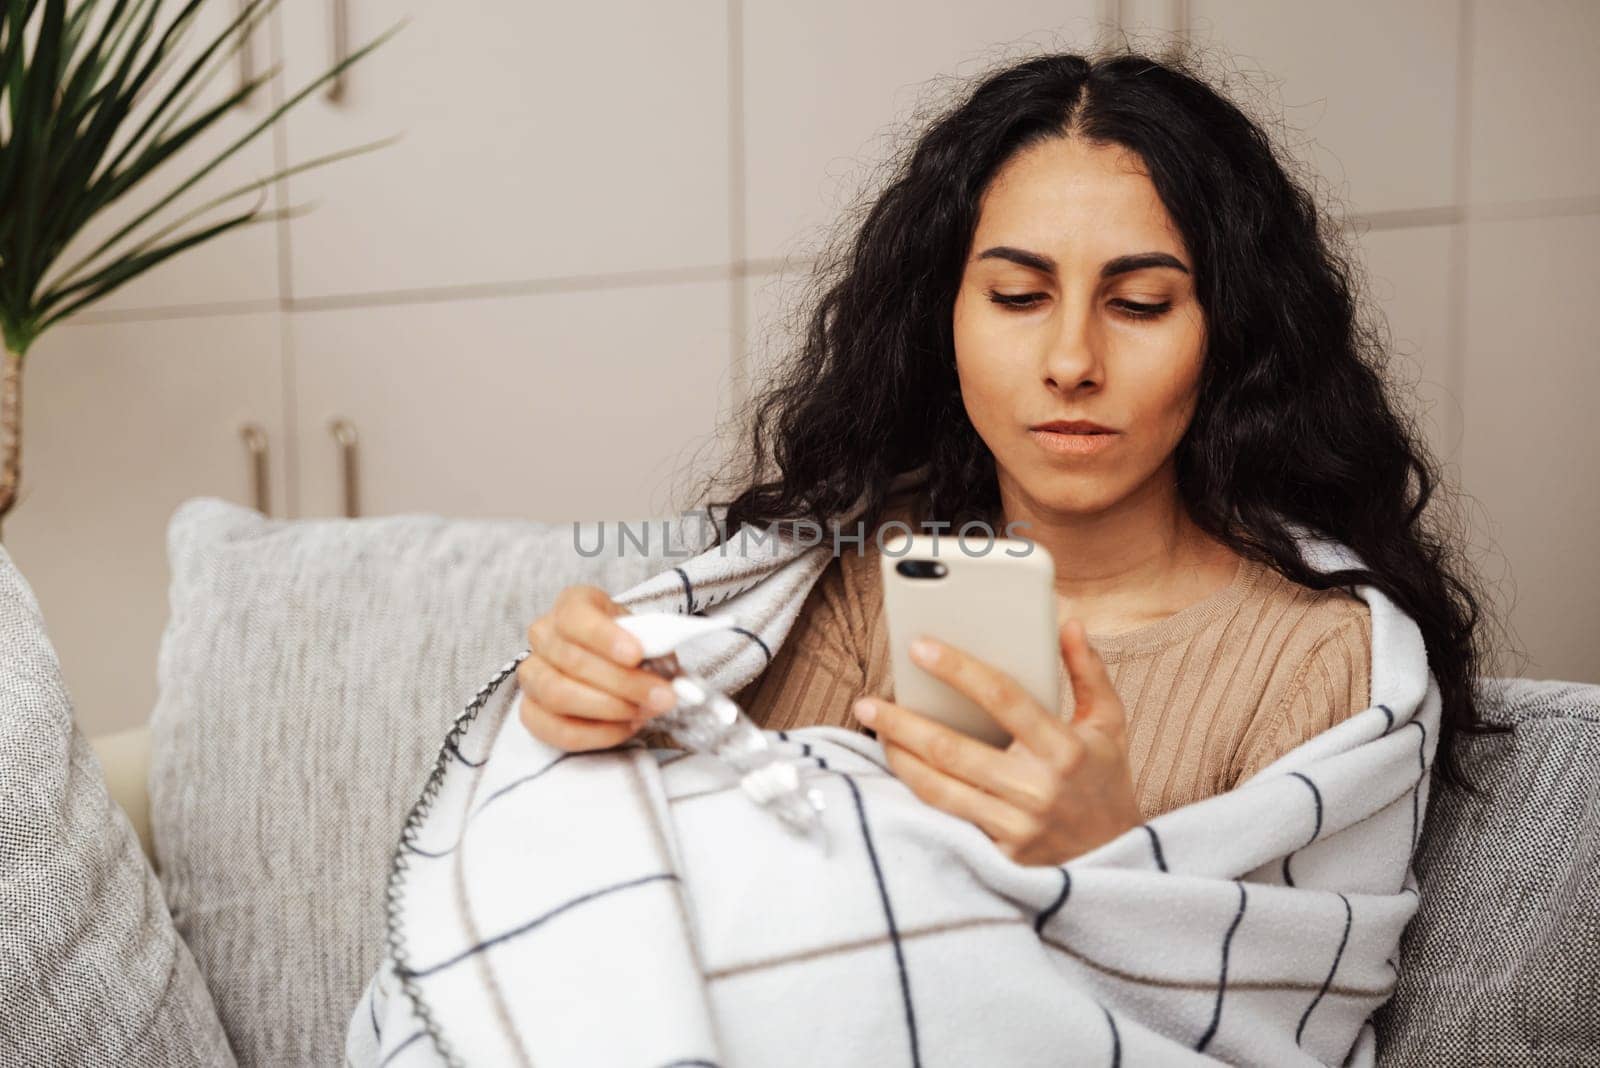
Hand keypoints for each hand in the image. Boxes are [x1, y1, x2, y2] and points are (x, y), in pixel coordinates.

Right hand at [517, 585, 680, 751]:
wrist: (612, 664)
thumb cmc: (630, 645)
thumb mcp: (648, 636)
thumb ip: (659, 652)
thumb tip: (678, 684)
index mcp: (571, 605)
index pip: (576, 617)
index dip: (605, 637)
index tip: (636, 655)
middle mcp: (543, 635)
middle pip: (572, 661)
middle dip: (623, 683)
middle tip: (662, 697)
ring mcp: (532, 674)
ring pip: (558, 696)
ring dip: (609, 709)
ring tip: (645, 712)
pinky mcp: (530, 711)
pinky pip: (556, 729)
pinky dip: (597, 734)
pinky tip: (626, 727)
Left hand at [853, 619, 1141, 864]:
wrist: (1117, 861)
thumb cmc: (1105, 782)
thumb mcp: (1109, 724)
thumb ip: (1089, 671)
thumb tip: (1068, 623)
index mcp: (1065, 749)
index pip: (1004, 698)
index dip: (959, 669)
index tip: (919, 646)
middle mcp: (1037, 788)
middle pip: (953, 749)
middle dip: (902, 722)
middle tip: (867, 701)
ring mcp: (1015, 826)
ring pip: (938, 787)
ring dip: (899, 756)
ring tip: (875, 728)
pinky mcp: (999, 855)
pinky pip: (946, 818)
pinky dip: (916, 790)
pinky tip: (898, 766)